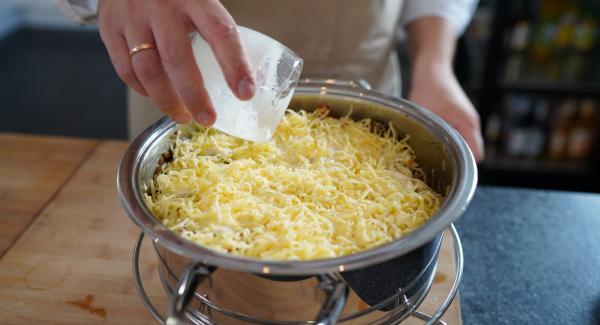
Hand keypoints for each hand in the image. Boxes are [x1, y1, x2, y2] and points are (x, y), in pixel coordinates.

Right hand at [97, 0, 254, 125]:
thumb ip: (219, 29)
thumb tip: (251, 77)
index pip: (221, 33)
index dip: (235, 65)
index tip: (246, 93)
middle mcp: (162, 5)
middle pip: (177, 59)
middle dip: (194, 96)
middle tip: (207, 119)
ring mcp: (132, 16)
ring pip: (147, 70)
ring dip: (166, 100)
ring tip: (183, 116)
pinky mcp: (109, 27)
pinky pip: (125, 68)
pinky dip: (142, 90)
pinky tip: (155, 96)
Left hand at [408, 60, 483, 161]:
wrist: (432, 68)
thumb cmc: (429, 88)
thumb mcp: (425, 114)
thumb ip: (430, 133)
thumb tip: (424, 153)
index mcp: (468, 123)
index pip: (476, 155)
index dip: (464, 166)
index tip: (449, 173)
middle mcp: (471, 123)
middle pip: (472, 152)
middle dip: (457, 161)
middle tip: (438, 169)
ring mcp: (467, 120)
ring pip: (465, 145)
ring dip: (453, 151)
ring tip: (435, 158)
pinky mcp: (460, 118)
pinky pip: (459, 136)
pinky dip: (450, 142)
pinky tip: (434, 143)